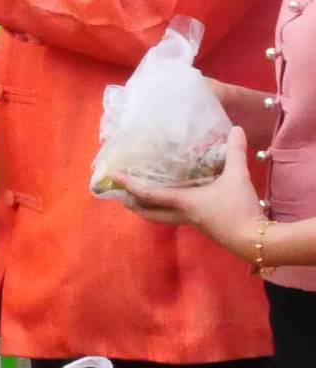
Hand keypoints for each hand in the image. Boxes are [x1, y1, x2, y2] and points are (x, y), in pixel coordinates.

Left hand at [116, 126, 263, 257]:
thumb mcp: (237, 177)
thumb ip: (235, 152)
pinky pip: (178, 217)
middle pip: (149, 213)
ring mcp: (193, 223)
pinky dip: (167, 209)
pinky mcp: (204, 227)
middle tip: (120, 195)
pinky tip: (176, 200)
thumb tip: (237, 129)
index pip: (149, 194)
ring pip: (162, 217)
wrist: (256, 241)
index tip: (114, 177)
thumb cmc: (240, 209)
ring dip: (149, 208)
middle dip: (133, 205)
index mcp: (184, 202)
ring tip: (140, 196)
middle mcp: (183, 214)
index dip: (130, 185)